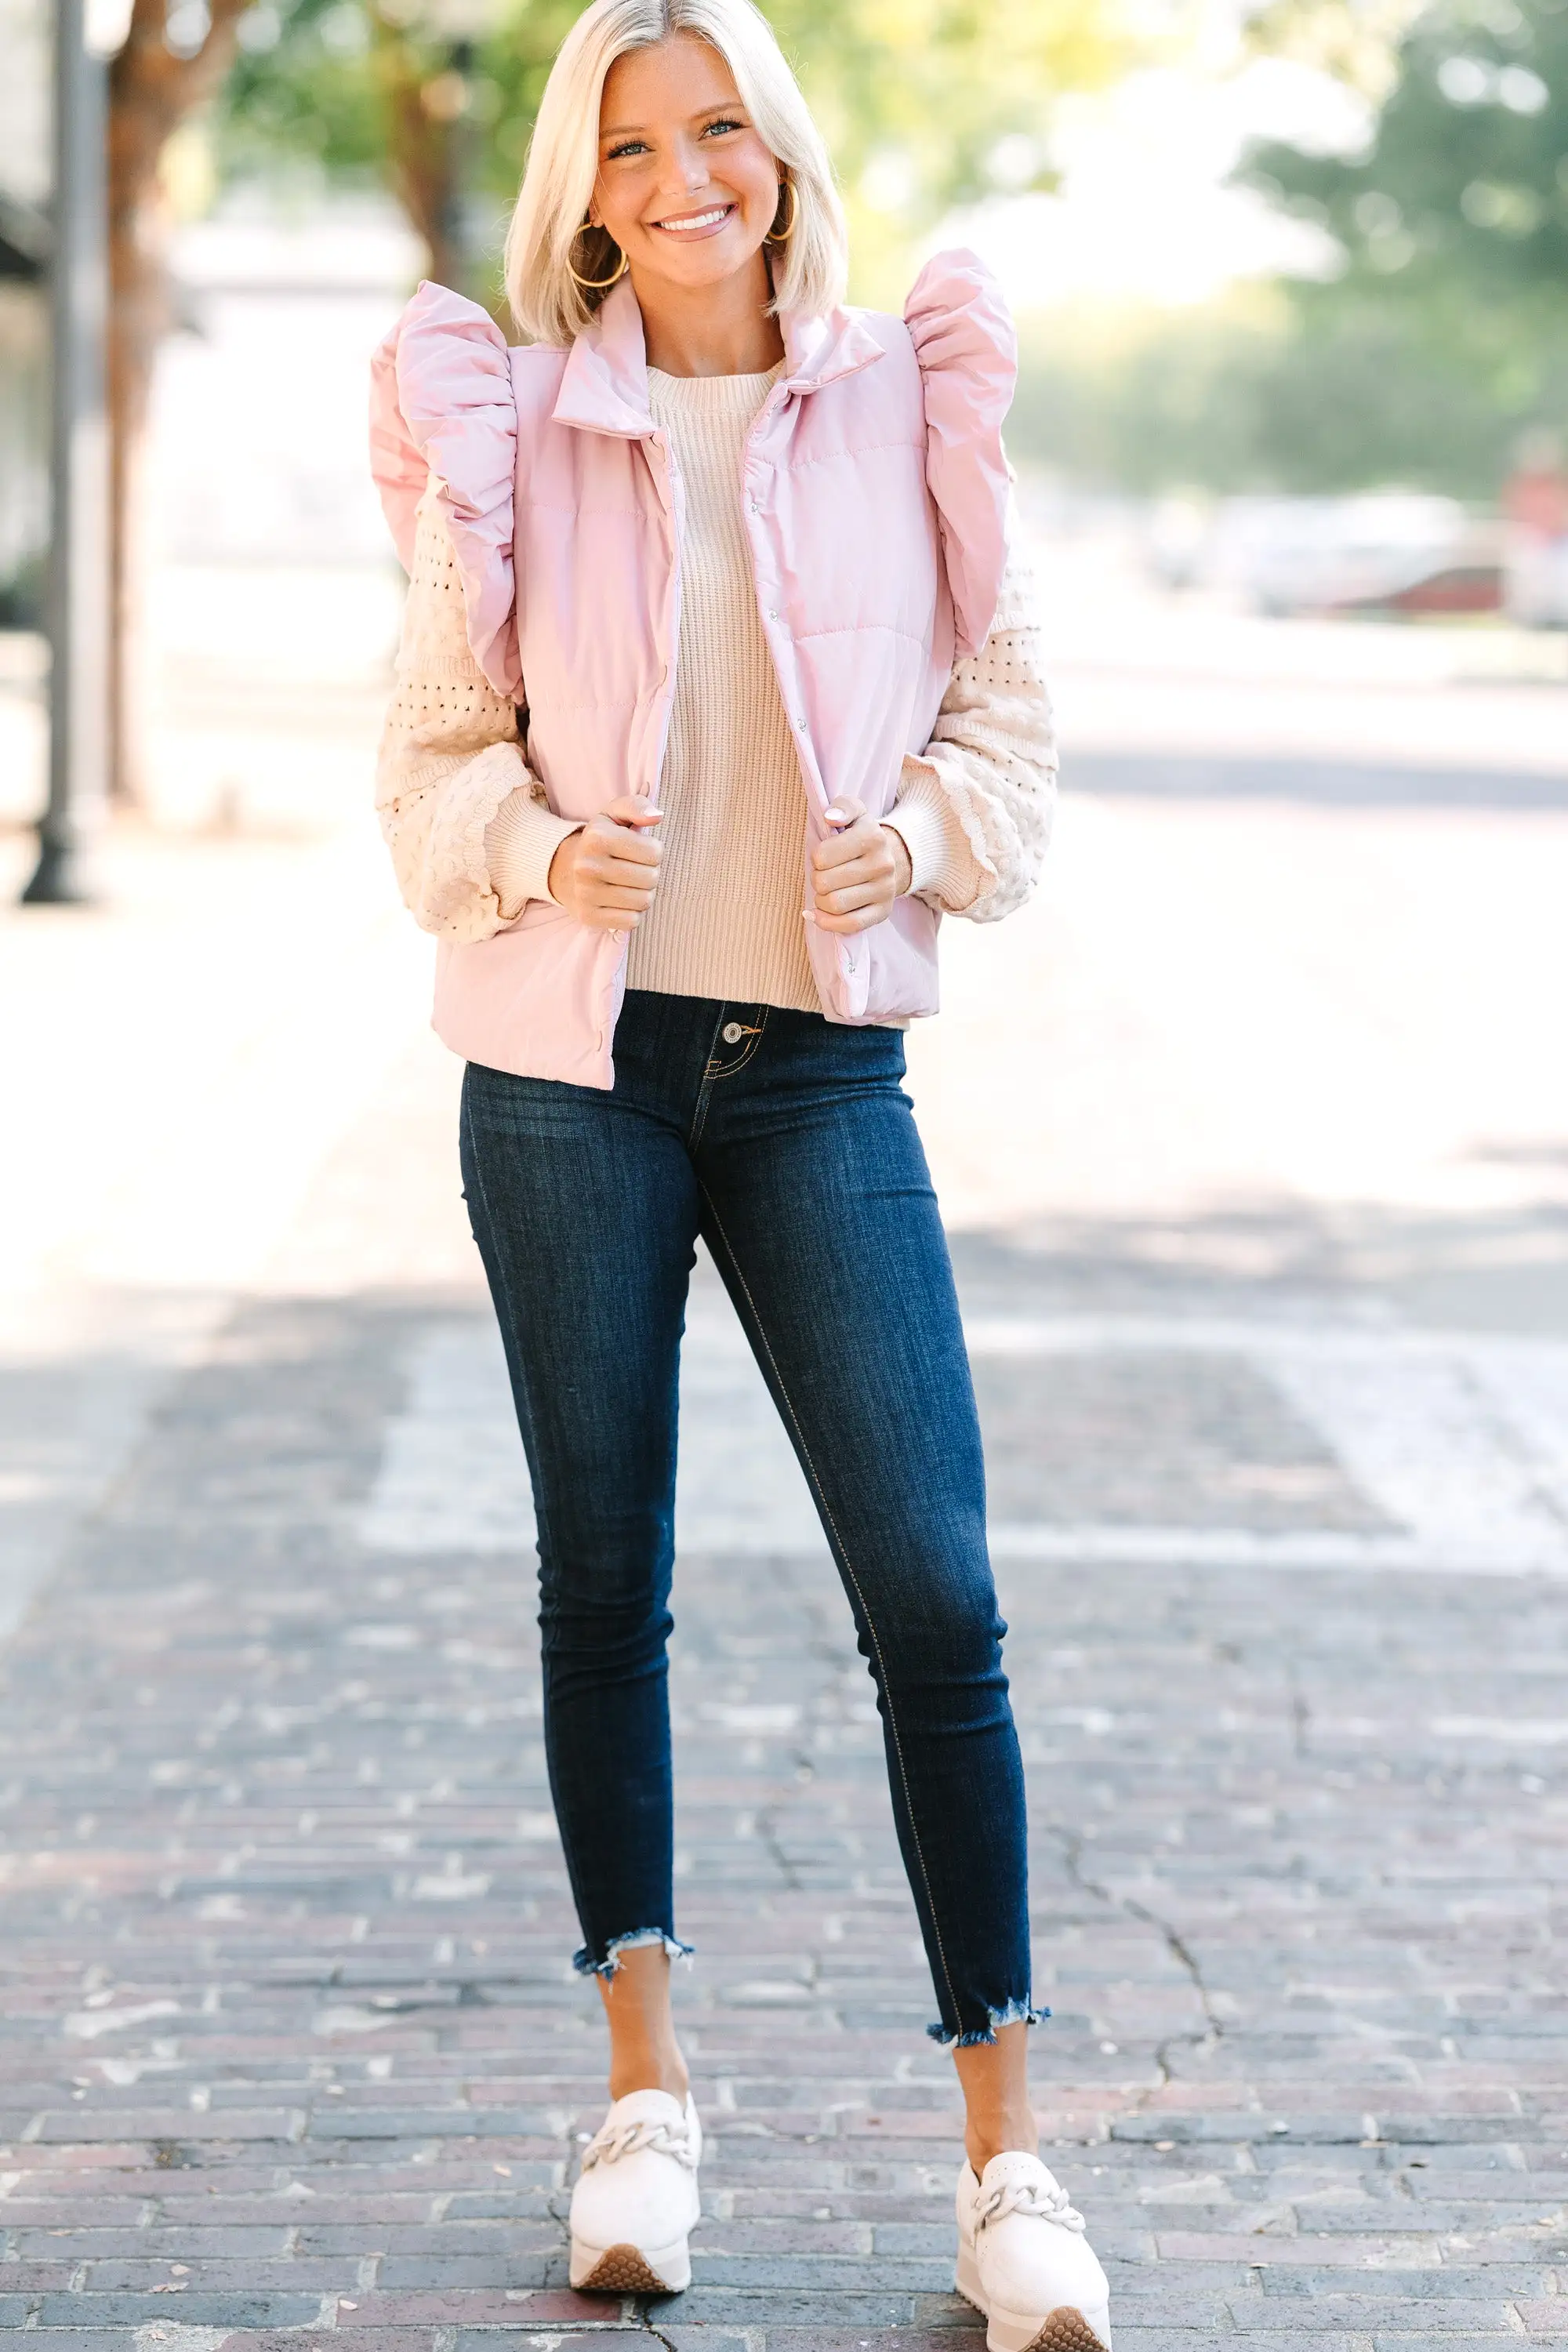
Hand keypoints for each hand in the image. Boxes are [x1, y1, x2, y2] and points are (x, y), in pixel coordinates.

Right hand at [548, 794, 662, 931]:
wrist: (562, 869)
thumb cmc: (599, 841)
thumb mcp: (613, 814)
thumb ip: (637, 806)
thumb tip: (656, 816)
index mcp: (597, 837)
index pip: (655, 853)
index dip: (654, 852)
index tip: (640, 851)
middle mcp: (588, 866)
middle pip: (651, 878)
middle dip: (650, 873)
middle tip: (635, 869)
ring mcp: (586, 894)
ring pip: (644, 901)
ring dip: (643, 894)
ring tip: (629, 885)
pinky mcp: (588, 916)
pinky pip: (632, 921)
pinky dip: (632, 913)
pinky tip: (620, 901)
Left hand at [808, 797, 911, 933]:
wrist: (893, 858)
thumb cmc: (861, 836)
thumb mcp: (855, 813)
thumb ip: (841, 807)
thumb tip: (830, 818)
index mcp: (873, 837)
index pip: (822, 856)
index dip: (815, 858)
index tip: (822, 857)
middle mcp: (882, 865)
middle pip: (824, 882)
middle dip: (816, 879)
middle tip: (823, 875)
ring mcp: (884, 891)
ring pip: (834, 905)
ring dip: (820, 901)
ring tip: (825, 892)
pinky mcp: (883, 912)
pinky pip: (849, 925)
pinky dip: (827, 922)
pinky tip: (818, 914)